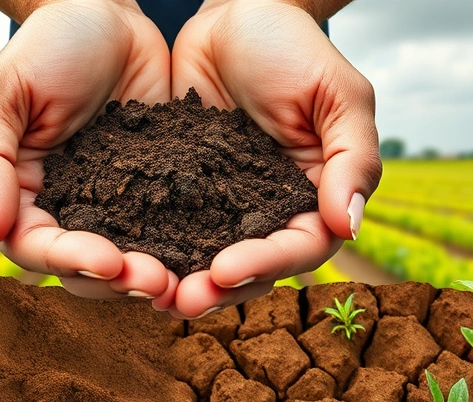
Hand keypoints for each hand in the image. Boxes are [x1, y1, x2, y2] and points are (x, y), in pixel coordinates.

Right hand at [0, 0, 179, 307]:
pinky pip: (174, 232)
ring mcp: (116, 207)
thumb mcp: (4, 92)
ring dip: (157, 276)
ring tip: (189, 283)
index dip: (69, 260)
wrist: (108, 13)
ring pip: (132, 261)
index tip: (108, 262)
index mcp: (21, 196)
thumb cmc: (47, 45)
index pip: (36, 246)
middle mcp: (67, 211)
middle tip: (158, 283)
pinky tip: (216, 257)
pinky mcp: (159, 194)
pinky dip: (190, 250)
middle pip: (85, 269)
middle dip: (120, 281)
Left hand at [169, 0, 381, 317]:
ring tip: (145, 290)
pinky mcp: (178, 192)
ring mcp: (220, 207)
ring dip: (176, 280)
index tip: (225, 269)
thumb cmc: (294, 48)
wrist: (234, 14)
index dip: (264, 263)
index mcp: (313, 199)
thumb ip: (352, 157)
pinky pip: (162, 228)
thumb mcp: (337, 93)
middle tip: (179, 301)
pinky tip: (120, 258)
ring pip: (201, 260)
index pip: (297, 248)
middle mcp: (267, 214)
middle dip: (214, 290)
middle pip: (247, 270)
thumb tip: (348, 225)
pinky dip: (146, 247)